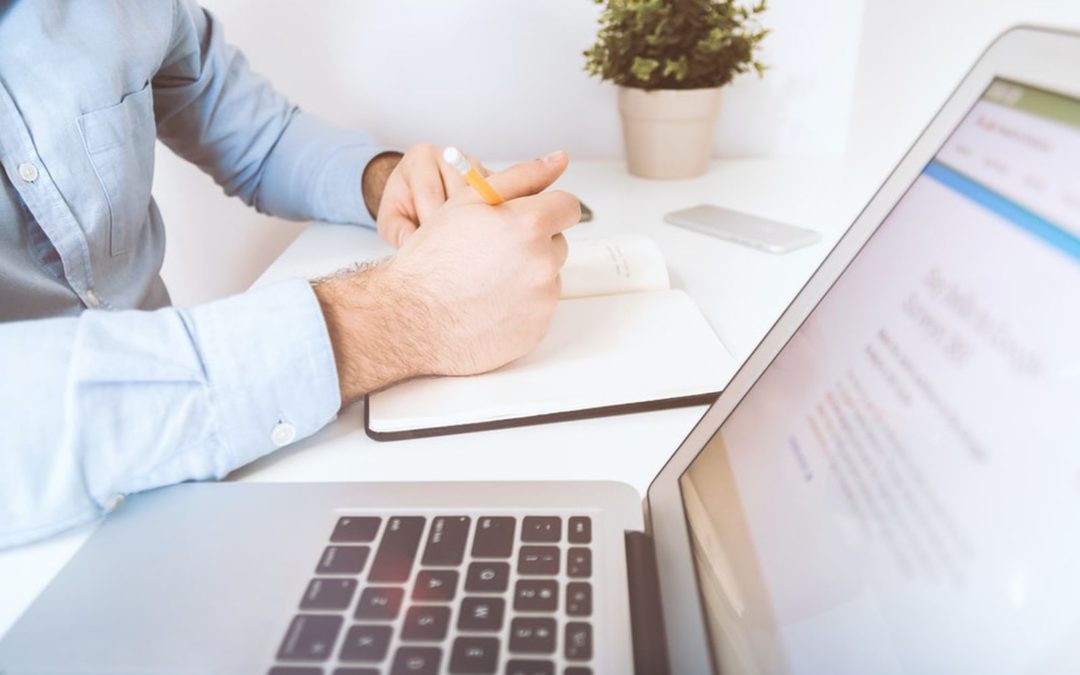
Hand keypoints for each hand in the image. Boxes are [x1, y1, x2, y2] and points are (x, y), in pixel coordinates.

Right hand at [314, 151, 577, 403]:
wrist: (411, 318)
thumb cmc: (432, 258)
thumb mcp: (469, 201)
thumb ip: (521, 176)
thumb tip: (559, 159)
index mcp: (529, 224)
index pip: (567, 206)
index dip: (545, 209)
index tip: (526, 218)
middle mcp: (542, 263)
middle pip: (558, 243)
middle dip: (533, 243)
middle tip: (492, 252)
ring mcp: (542, 300)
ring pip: (548, 276)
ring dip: (527, 274)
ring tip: (486, 280)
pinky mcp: (537, 329)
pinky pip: (539, 309)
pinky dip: (521, 305)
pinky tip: (488, 304)